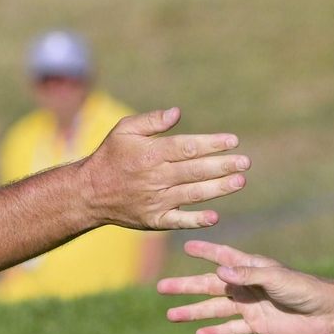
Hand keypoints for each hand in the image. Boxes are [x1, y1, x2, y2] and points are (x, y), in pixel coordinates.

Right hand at [78, 108, 248, 230]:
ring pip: (192, 194)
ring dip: (218, 189)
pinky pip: (178, 221)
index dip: (212, 144)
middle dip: (222, 166)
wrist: (89, 193)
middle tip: (245, 163)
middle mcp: (155, 177)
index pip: (187, 147)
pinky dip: (196, 220)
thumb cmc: (111, 156)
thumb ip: (151, 120)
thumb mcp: (124, 130)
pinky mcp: (154, 220)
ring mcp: (155, 200)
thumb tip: (177, 113)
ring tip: (239, 181)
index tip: (233, 141)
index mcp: (150, 153)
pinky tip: (214, 217)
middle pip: (195, 170)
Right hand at [157, 240, 333, 333]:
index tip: (184, 246)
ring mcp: (250, 306)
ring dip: (193, 312)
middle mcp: (246, 286)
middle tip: (162, 288)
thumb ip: (248, 275)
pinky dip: (215, 332)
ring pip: (214, 309)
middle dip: (186, 286)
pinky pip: (231, 329)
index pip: (222, 256)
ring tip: (171, 315)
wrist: (326, 313)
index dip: (204, 252)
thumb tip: (219, 271)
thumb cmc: (304, 288)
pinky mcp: (257, 325)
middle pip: (209, 285)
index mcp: (251, 268)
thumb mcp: (276, 278)